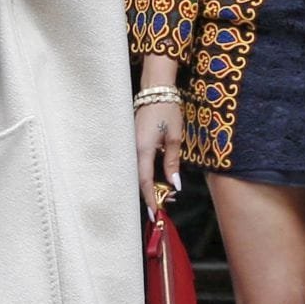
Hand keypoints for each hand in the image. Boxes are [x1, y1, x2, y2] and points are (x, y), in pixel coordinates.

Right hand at [135, 53, 182, 211]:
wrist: (155, 90)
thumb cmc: (167, 111)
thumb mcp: (174, 138)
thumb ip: (172, 162)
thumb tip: (175, 185)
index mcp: (142, 149)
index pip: (145, 181)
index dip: (150, 198)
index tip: (155, 213)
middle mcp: (132, 150)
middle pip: (138, 180)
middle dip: (151, 195)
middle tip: (166, 205)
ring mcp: (130, 146)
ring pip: (137, 173)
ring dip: (150, 186)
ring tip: (166, 193)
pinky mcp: (132, 143)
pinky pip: (136, 164)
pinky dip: (146, 175)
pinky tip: (157, 179)